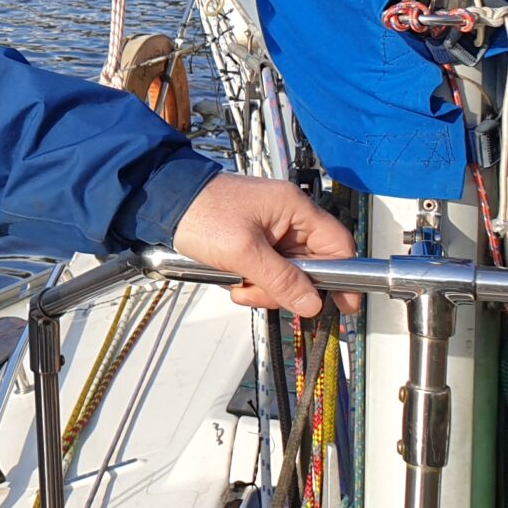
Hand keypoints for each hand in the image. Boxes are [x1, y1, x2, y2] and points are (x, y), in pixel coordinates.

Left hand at [170, 173, 359, 317]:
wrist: (163, 202)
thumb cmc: (201, 213)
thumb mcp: (243, 252)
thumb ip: (280, 279)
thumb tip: (312, 303)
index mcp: (294, 208)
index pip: (338, 244)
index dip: (344, 277)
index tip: (342, 305)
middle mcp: (288, 217)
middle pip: (312, 265)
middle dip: (287, 287)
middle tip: (259, 293)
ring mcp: (272, 229)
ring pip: (288, 273)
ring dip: (265, 287)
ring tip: (239, 284)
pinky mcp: (256, 239)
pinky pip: (268, 269)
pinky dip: (253, 280)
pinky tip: (234, 279)